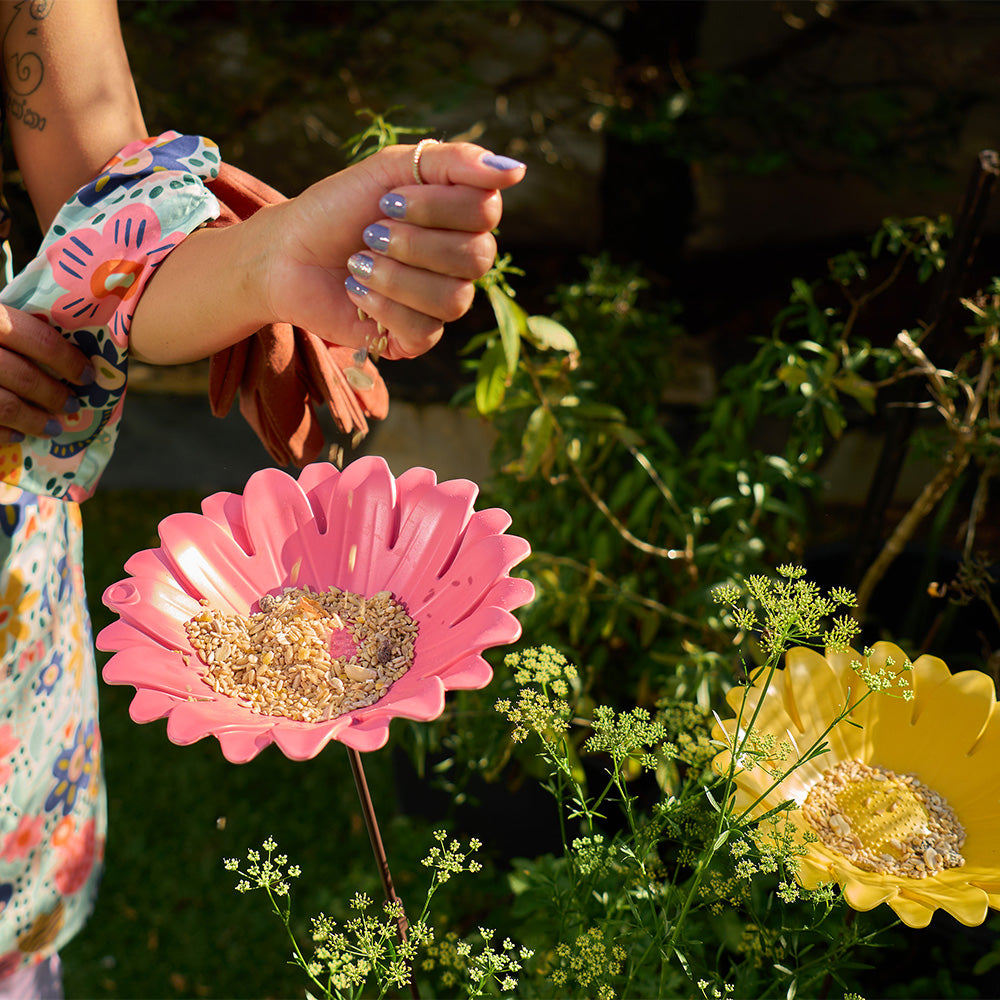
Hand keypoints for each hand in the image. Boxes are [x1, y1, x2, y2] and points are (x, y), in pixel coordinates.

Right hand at [0, 306, 94, 442]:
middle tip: (71, 405)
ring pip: (4, 405)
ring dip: (34, 420)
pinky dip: (4, 434)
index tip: (88, 376)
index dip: (69, 361)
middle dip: (54, 395)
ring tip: (52, 427)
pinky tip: (17, 437)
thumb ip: (14, 331)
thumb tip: (70, 357)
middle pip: (24, 376)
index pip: (38, 338)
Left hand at [258, 141, 525, 359]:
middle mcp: (459, 262)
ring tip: (359, 264)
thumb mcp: (392, 168)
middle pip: (477, 257)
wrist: (286, 254)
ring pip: (453, 299)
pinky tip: (357, 293)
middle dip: (413, 242)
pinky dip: (383, 307)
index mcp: (460, 217)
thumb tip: (516, 170)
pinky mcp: (415, 338)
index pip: (486, 212)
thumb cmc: (337, 207)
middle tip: (370, 233)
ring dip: (395, 277)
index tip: (387, 199)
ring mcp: (440, 302)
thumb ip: (455, 162)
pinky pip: (425, 330)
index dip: (437, 207)